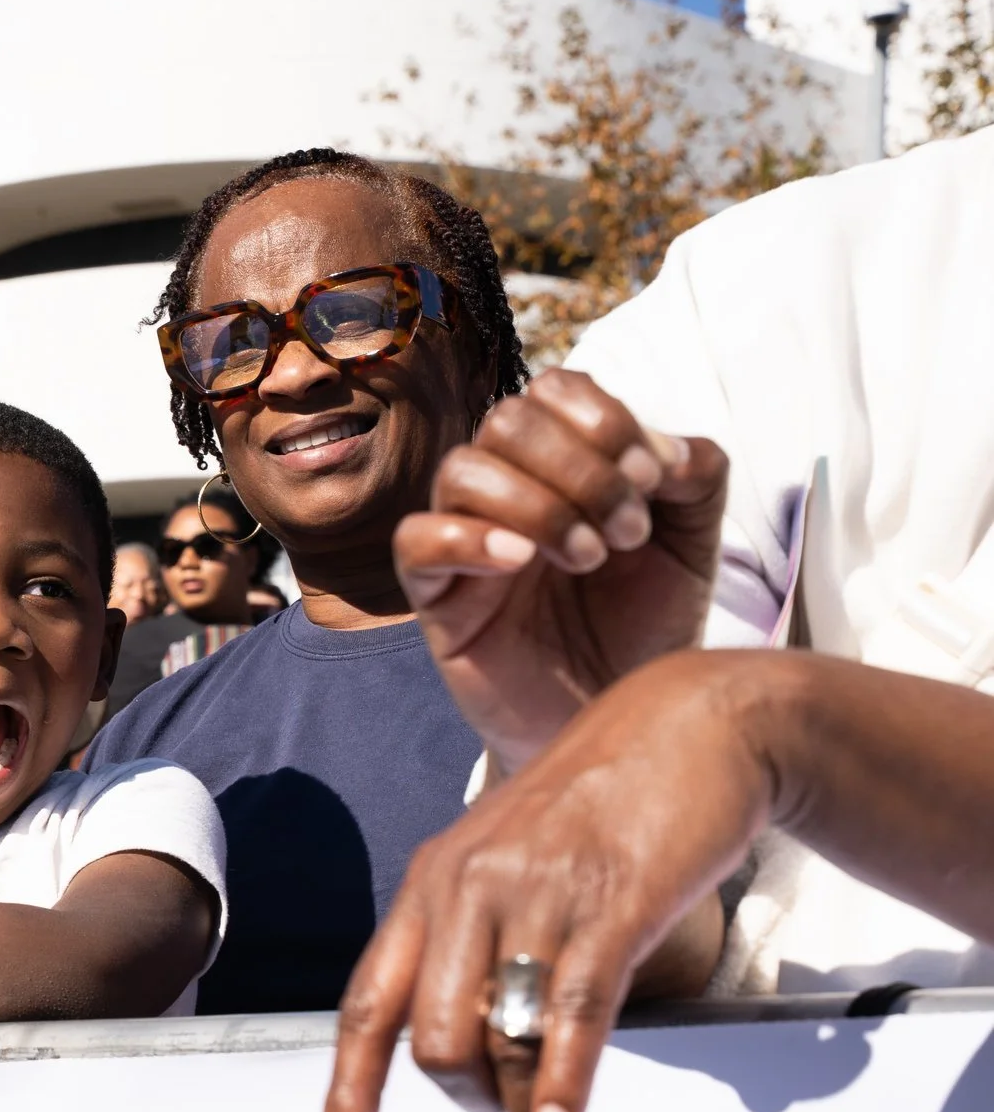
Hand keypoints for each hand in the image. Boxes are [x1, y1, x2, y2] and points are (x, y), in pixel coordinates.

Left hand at [324, 651, 769, 1111]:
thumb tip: (470, 1039)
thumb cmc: (600, 804)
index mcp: (433, 883)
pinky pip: (569, 1017)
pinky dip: (563, 1088)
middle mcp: (468, 888)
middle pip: (431, 1038)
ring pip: (500, 1037)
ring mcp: (537, 894)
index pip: (370, 1003)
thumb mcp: (511, 861)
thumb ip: (477, 938)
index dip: (348, 1089)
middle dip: (466, 1101)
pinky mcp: (611, 904)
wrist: (693, 725)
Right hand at [396, 369, 727, 774]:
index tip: (653, 480)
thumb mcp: (692, 545)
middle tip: (629, 533)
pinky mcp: (435, 597)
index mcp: (561, 466)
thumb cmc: (644, 629)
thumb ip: (695, 477)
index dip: (605, 420)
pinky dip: (468, 539)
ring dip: (538, 504)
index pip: (554, 392)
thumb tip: (662, 449)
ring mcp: (465, 542)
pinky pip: (416, 540)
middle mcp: (506, 492)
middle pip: (507, 420)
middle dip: (581, 467)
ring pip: (462, 470)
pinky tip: (521, 564)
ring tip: (588, 558)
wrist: (619, 719)